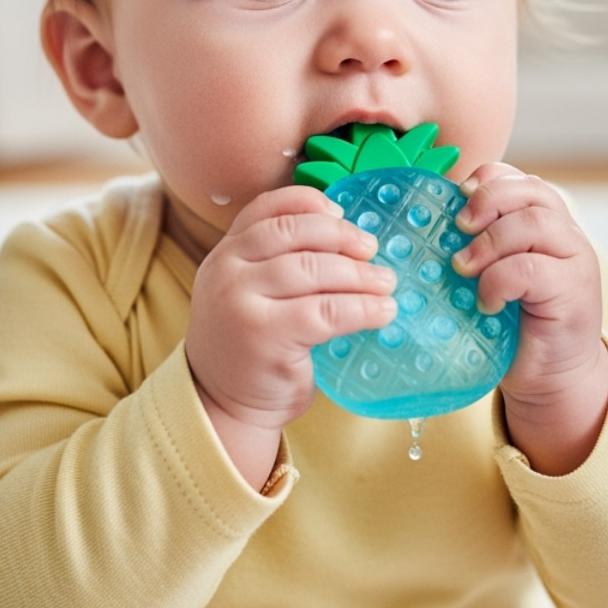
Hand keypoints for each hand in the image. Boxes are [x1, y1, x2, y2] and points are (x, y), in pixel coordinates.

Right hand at [185, 185, 396, 486]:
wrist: (221, 404)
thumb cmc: (251, 347)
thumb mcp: (251, 293)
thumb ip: (279, 263)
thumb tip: (353, 242)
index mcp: (225, 253)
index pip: (266, 209)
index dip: (308, 203)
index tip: (341, 211)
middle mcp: (227, 271)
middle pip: (294, 234)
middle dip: (341, 237)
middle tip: (372, 249)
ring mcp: (241, 302)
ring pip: (313, 270)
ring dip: (360, 275)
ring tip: (386, 284)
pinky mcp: (265, 336)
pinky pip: (325, 311)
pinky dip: (362, 309)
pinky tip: (382, 313)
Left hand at [450, 164, 607, 474]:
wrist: (551, 377)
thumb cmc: (514, 326)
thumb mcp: (491, 275)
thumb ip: (476, 246)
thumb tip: (424, 225)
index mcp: (545, 221)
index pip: (519, 179)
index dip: (486, 181)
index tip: (456, 199)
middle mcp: (566, 234)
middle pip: (530, 191)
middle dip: (487, 201)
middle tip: (457, 228)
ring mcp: (575, 260)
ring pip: (534, 223)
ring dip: (490, 242)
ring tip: (464, 269)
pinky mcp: (575, 291)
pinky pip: (532, 268)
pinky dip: (500, 280)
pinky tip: (487, 301)